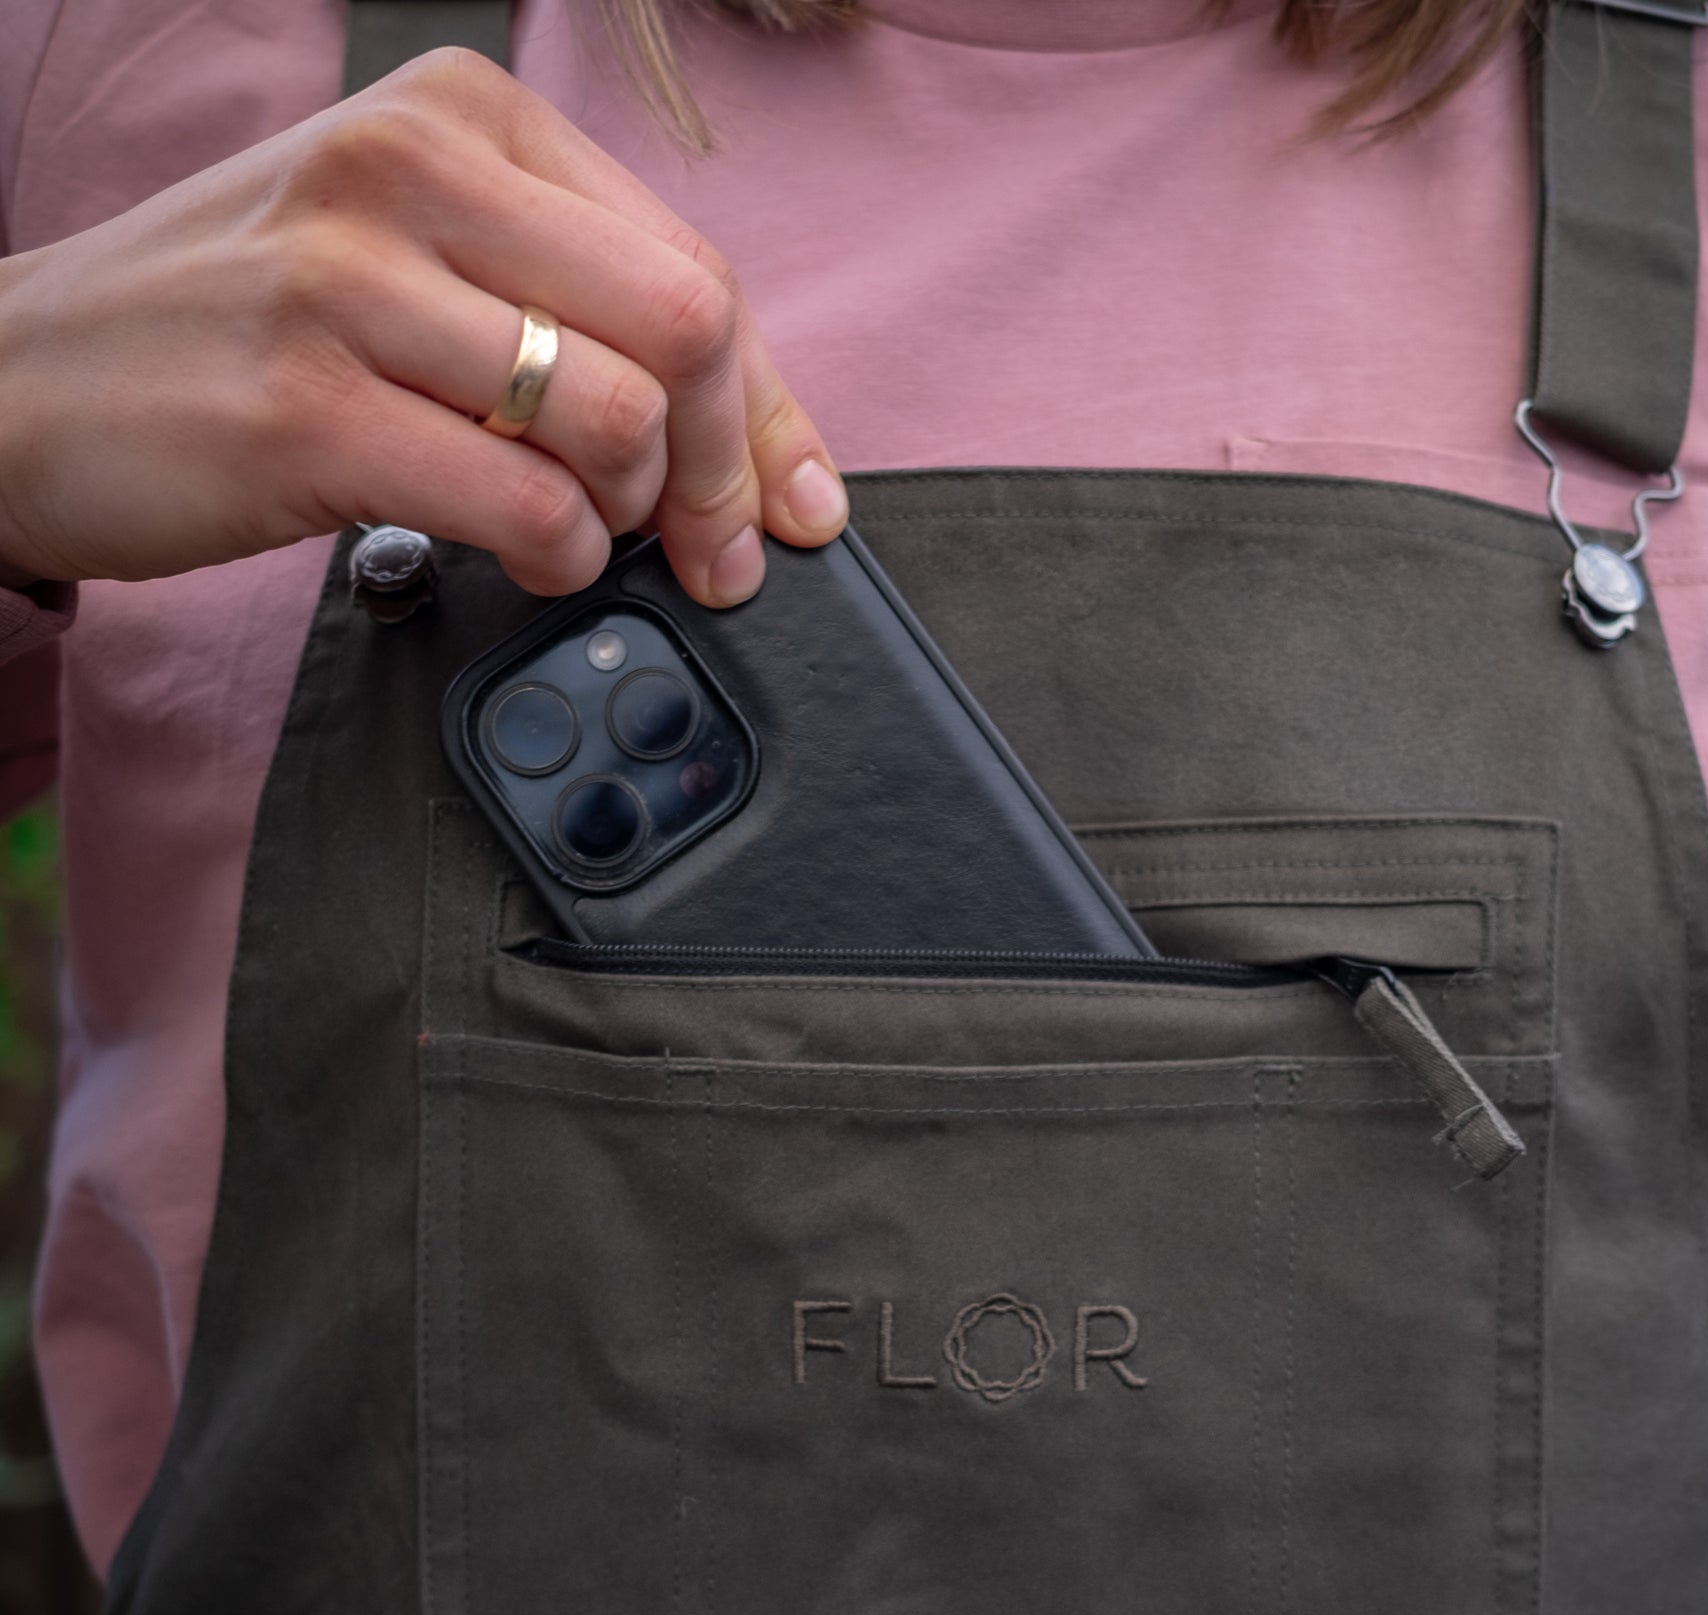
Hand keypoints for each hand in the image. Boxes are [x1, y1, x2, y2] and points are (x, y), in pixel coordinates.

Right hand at [0, 49, 846, 602]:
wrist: (24, 383)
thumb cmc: (242, 332)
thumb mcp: (415, 266)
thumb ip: (580, 318)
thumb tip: (767, 453)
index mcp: (461, 119)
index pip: (695, 267)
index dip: (766, 409)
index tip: (788, 502)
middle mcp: (409, 171)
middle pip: (685, 327)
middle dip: (724, 470)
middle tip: (705, 547)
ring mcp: (350, 284)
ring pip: (614, 416)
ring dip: (632, 514)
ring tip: (578, 532)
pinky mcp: (308, 410)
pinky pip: (530, 508)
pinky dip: (564, 559)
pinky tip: (528, 559)